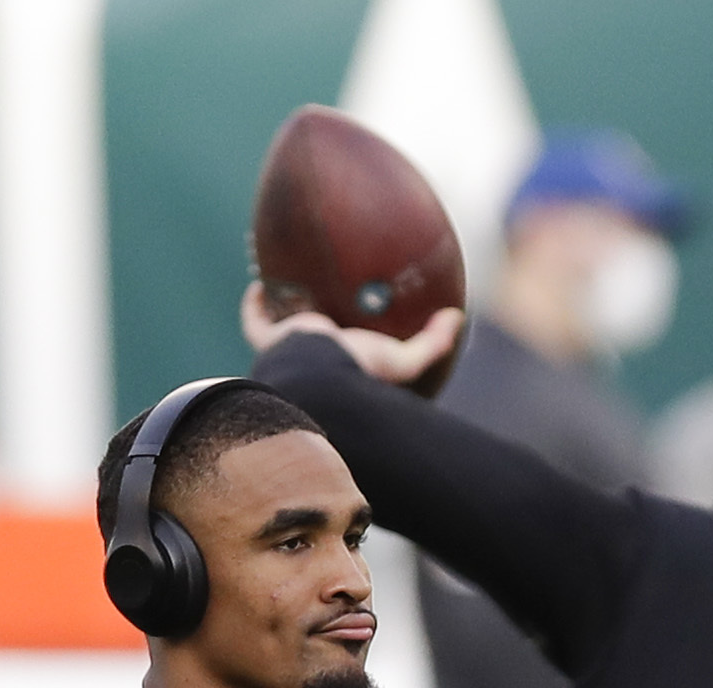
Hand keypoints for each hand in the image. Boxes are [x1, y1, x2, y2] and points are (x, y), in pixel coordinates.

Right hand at [241, 281, 463, 389]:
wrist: (322, 379)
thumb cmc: (362, 373)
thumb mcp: (404, 359)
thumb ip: (432, 343)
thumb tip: (457, 317)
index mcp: (345, 375)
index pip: (350, 365)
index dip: (354, 354)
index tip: (359, 341)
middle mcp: (316, 370)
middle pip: (316, 351)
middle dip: (315, 334)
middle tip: (321, 311)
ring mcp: (290, 357)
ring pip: (283, 334)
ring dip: (284, 315)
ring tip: (287, 292)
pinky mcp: (269, 343)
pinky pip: (255, 323)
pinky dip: (255, 305)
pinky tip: (260, 283)